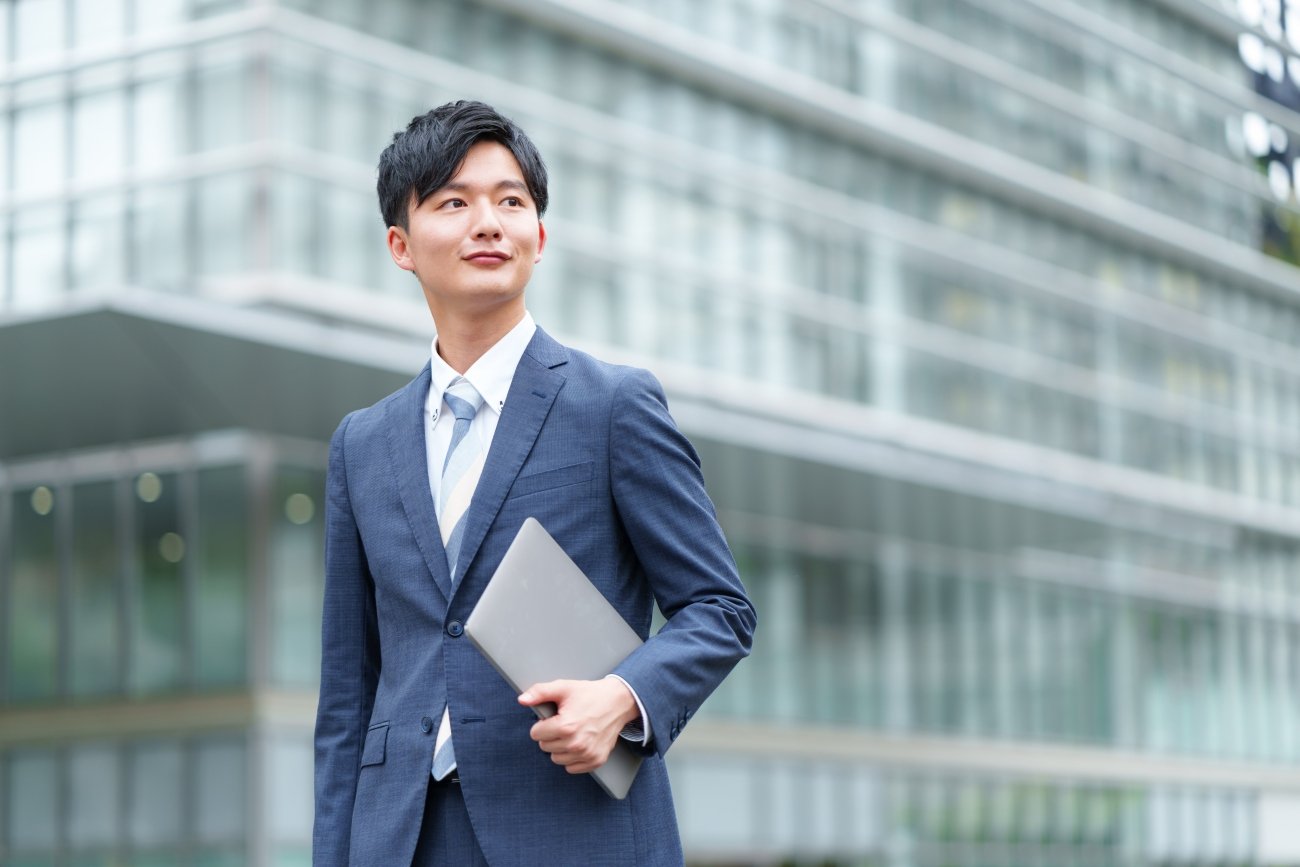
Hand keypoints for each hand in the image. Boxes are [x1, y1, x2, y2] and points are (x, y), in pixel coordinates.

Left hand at [519, 678, 639, 773]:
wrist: (618, 702)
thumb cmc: (590, 694)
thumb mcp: (564, 688)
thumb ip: (540, 692)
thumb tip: (522, 700)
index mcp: (565, 726)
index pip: (535, 734)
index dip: (542, 724)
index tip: (554, 717)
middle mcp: (576, 743)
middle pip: (545, 747)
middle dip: (550, 735)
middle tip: (564, 723)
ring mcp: (587, 754)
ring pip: (556, 759)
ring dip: (560, 747)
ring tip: (572, 732)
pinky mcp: (596, 761)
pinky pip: (571, 768)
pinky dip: (572, 758)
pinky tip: (580, 742)